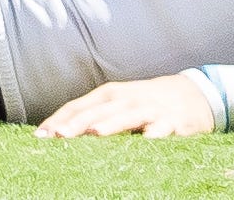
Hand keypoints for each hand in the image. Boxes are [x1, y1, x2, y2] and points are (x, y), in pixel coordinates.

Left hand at [36, 74, 221, 138]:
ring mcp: (150, 109)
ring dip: (112, 124)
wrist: (193, 94)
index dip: (59, 120)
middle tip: (59, 136)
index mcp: (109, 95)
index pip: (78, 106)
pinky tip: (148, 140)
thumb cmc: (145, 103)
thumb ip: (93, 118)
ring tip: (95, 134)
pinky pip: (164, 128)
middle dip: (78, 123)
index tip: (40, 136)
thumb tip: (58, 134)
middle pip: (98, 111)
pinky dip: (156, 132)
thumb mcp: (118, 106)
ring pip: (128, 116)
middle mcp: (127, 99)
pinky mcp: (174, 121)